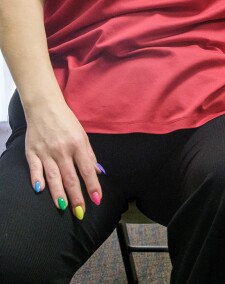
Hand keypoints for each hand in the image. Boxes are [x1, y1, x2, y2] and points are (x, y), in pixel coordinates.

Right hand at [23, 99, 102, 218]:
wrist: (44, 107)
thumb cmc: (67, 122)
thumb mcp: (83, 135)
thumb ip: (89, 155)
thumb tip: (97, 172)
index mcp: (78, 145)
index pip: (87, 170)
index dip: (92, 186)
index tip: (97, 200)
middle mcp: (62, 150)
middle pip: (70, 177)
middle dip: (76, 196)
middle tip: (80, 212)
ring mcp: (46, 152)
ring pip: (53, 177)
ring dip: (58, 194)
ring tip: (63, 208)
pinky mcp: (32, 152)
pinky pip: (35, 169)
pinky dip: (37, 180)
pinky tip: (40, 191)